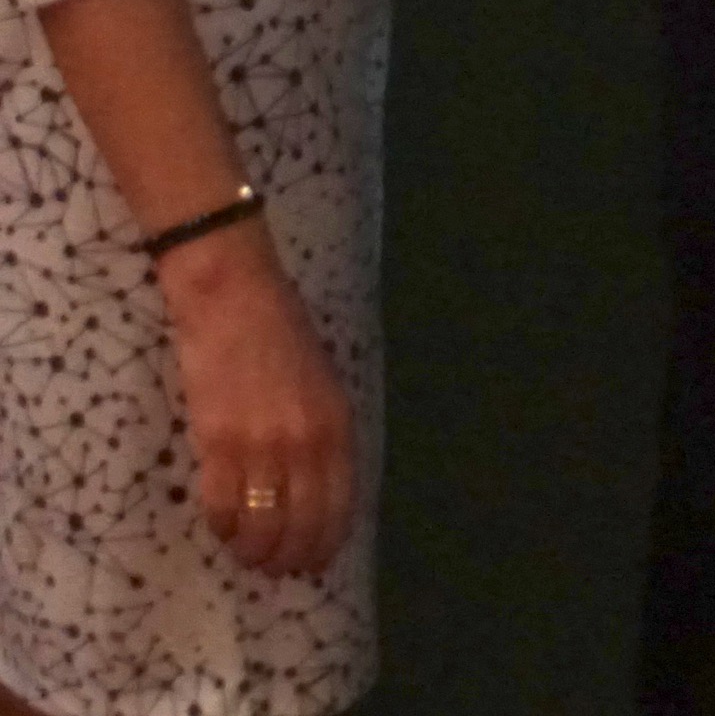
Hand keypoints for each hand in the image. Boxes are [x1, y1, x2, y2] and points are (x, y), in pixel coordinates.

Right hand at [157, 223, 356, 577]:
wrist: (236, 302)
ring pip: (260, 524)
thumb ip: (326, 436)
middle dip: (291, 556)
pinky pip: (221, 505)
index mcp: (338, 427)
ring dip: (254, 550)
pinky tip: (223, 530)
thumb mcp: (326, 386)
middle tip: (277, 568)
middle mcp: (305, 443)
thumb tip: (320, 489)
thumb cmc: (284, 339)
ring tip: (249, 556)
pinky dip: (222, 527)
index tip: (315, 563)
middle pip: (301, 523)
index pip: (339, 504)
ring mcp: (261, 445)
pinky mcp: (217, 443)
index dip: (326, 541)